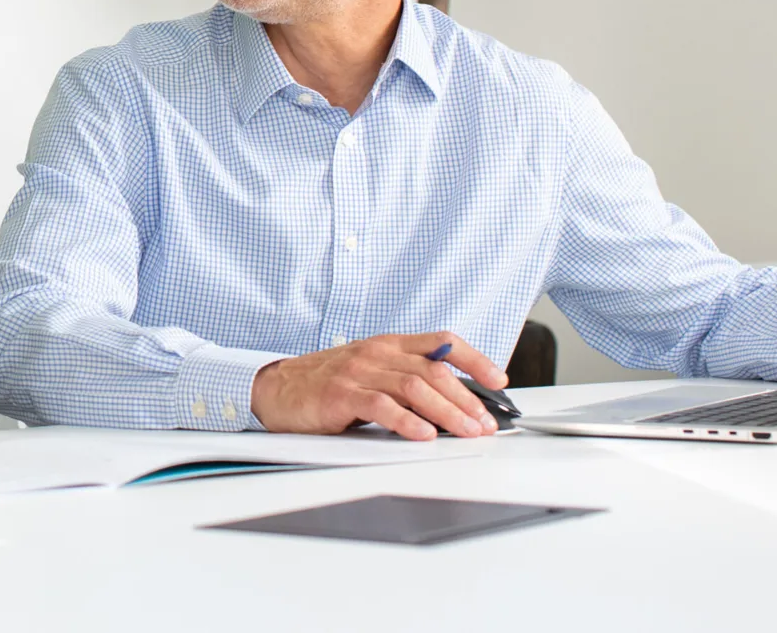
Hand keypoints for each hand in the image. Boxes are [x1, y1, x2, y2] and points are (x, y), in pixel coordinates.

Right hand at [250, 332, 510, 440]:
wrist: (277, 388)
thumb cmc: (326, 384)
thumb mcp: (371, 371)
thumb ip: (406, 378)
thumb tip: (454, 402)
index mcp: (388, 345)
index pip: (441, 343)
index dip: (474, 359)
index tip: (498, 379)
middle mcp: (377, 353)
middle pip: (434, 372)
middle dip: (467, 400)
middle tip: (485, 424)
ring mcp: (358, 372)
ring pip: (414, 388)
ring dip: (447, 413)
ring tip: (466, 432)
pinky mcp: (341, 394)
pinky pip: (380, 406)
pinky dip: (406, 421)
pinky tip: (423, 434)